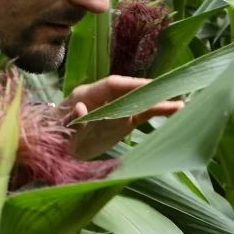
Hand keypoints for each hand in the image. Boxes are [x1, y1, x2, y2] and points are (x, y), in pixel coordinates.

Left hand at [60, 75, 182, 159]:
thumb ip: (71, 120)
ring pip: (139, 103)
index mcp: (87, 94)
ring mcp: (114, 110)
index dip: (130, 85)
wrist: (52, 149)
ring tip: (181, 106)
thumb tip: (80, 107)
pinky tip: (174, 113)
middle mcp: (104, 98)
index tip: (148, 87)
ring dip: (158, 103)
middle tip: (172, 92)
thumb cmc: (52, 136)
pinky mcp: (121, 122)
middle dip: (150, 92)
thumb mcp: (59, 130)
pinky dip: (156, 113)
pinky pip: (140, 115)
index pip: (112, 84)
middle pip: (130, 91)